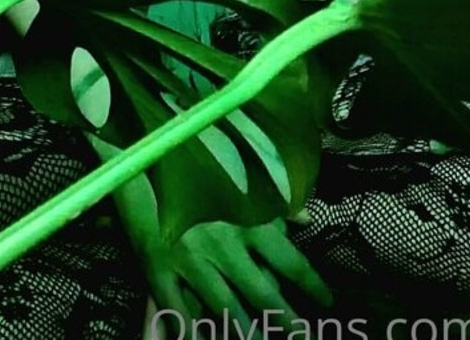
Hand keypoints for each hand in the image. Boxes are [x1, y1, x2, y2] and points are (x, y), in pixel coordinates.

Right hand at [114, 172, 331, 336]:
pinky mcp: (158, 268)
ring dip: (247, 334)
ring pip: (226, 310)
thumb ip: (274, 199)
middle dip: (287, 323)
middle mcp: (225, 244)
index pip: (291, 261)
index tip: (328, 300)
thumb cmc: (196, 156)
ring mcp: (190, 260)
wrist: (141, 149)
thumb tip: (308, 216)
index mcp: (248, 219)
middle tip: (305, 339)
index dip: (312, 285)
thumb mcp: (240, 171)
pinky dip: (190, 332)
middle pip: (263, 295)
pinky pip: (176, 311)